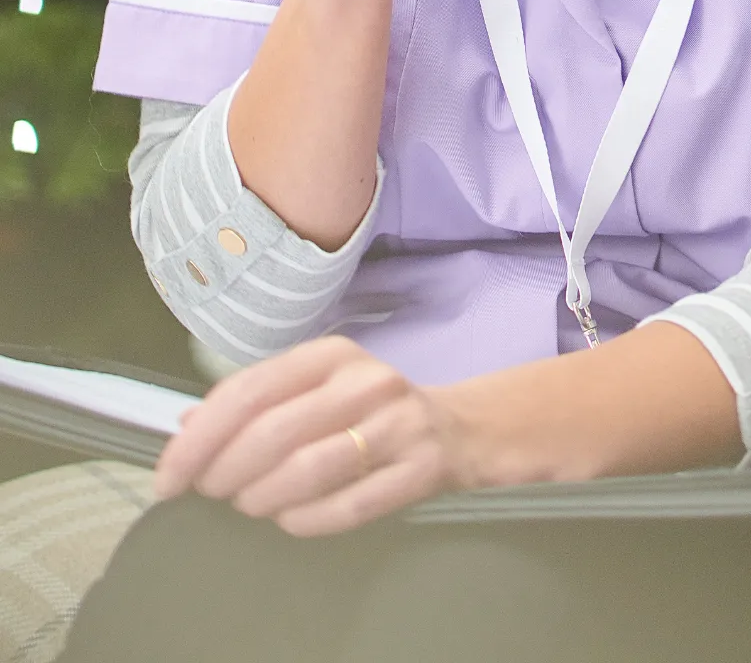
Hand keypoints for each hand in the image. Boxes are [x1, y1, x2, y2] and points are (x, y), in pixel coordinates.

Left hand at [155, 337, 475, 535]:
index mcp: (332, 355)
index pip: (248, 392)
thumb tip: (185, 426)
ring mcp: (398, 424)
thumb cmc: (366, 411)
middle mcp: (367, 382)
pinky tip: (290, 519)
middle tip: (212, 493)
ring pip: (306, 472)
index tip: (169, 478)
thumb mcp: (314, 389)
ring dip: (260, 499)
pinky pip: (346, 506)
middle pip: (271, 434)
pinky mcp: (421, 468)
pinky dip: (303, 520)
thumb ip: (254, 403)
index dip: (197, 441)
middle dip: (223, 474)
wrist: (458, 429)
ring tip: (251, 505)